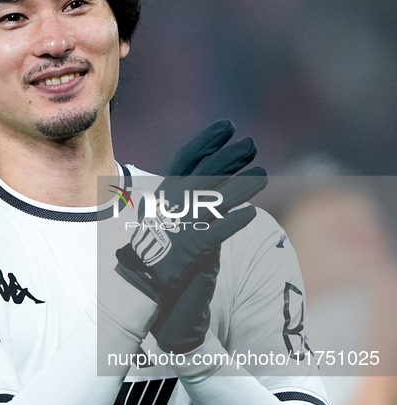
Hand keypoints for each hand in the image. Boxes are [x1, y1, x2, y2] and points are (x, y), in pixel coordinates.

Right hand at [115, 121, 265, 312]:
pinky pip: (217, 231)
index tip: (229, 127)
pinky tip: (251, 212)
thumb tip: (208, 174)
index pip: (188, 158)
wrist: (142, 277)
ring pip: (217, 199)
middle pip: (207, 173)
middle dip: (230, 157)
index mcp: (167, 191)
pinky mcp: (193, 246)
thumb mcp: (164, 211)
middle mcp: (176, 203)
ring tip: (262, 174)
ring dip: (241, 186)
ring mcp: (185, 223)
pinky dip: (234, 221)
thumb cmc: (157, 243)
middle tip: (251, 145)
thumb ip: (184, 192)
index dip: (208, 140)